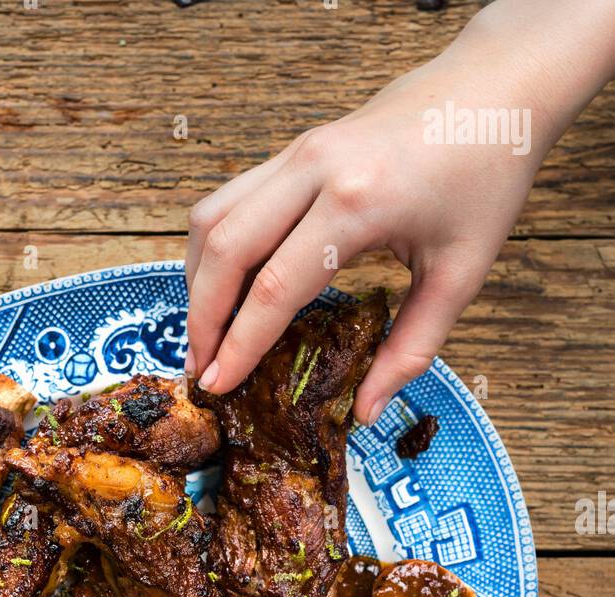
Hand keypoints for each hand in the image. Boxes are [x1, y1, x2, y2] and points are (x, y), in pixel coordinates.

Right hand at [185, 0, 614, 419]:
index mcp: (358, 203)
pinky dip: (214, 249)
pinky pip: (230, 199)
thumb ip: (410, 348)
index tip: (218, 386)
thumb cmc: (485, 176)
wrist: (494, 88)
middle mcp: (315, 170)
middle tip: (200, 372)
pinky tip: (223, 289)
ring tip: (205, 336)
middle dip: (203, 320)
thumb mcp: (460, 273)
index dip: (240, 344)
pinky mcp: (295, 148)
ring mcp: (298, 152)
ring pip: (213, 218)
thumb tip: (367, 411)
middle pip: (225, 250)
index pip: (274, 286)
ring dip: (198, 282)